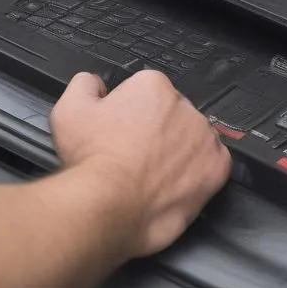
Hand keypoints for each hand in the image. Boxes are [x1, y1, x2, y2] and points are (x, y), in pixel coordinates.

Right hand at [51, 70, 231, 256]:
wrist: (109, 204)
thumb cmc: (93, 160)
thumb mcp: (69, 110)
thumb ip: (85, 84)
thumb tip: (94, 83)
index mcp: (153, 86)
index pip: (148, 91)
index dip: (131, 112)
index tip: (122, 129)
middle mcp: (184, 106)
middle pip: (172, 113)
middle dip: (158, 130)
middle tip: (134, 153)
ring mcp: (203, 137)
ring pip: (192, 139)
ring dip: (178, 151)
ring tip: (151, 173)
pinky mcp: (216, 167)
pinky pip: (211, 164)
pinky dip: (197, 173)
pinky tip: (172, 182)